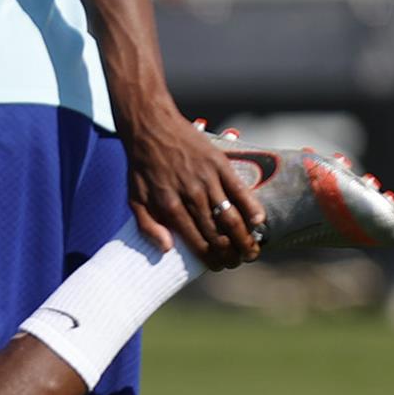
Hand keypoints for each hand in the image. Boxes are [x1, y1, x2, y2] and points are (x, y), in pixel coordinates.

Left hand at [120, 102, 265, 269]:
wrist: (150, 127)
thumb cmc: (141, 166)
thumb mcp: (135, 199)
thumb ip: (148, 226)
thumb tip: (167, 250)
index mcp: (169, 206)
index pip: (197, 242)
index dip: (211, 259)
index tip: (218, 267)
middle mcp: (191, 195)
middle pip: (218, 234)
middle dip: (230, 254)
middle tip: (237, 262)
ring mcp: (208, 179)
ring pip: (232, 217)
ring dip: (245, 239)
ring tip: (251, 251)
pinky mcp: (220, 165)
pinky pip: (241, 191)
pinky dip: (253, 208)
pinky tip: (259, 222)